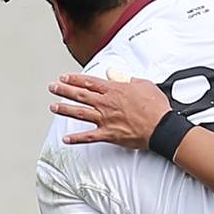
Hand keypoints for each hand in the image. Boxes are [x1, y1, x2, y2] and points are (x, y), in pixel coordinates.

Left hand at [48, 69, 172, 151]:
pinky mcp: (108, 134)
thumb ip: (125, 79)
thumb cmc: (155, 106)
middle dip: (64, 90)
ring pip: (80, 113)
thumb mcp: (142, 84)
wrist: (161, 126)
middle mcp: (106, 104)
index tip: (64, 77)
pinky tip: (66, 139)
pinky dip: (76, 139)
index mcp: (113, 90)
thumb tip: (113, 74)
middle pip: (80, 95)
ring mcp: (105, 119)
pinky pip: (88, 137)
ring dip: (65, 109)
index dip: (74, 79)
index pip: (89, 82)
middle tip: (52, 88)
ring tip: (53, 107)